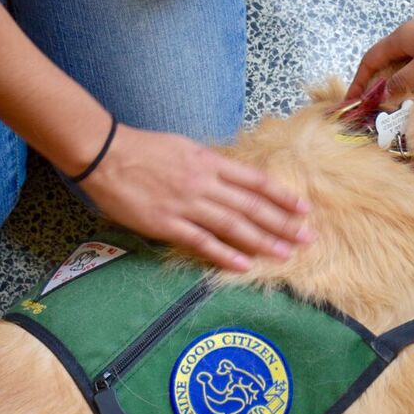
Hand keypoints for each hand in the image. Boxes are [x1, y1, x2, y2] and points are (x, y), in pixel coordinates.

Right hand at [78, 126, 311, 271]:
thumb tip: (233, 178)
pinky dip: (224, 254)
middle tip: (308, 238)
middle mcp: (204, 183)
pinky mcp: (166, 224)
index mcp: (210, 162)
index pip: (255, 181)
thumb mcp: (185, 148)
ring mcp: (186, 204)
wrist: (105, 155)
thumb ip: (210, 165)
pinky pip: (201, 241)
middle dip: (282, 223)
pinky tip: (243, 265)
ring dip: (262, 241)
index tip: (303, 208)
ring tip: (285, 254)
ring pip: (233, 225)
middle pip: (251, 206)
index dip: (282, 196)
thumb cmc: (144, 149)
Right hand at [346, 8, 413, 101]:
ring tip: (389, 104)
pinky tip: (412, 91)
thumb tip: (383, 93)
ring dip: (391, 82)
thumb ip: (405, 79)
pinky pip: (413, 63)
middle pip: (382, 62)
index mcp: (400, 39)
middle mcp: (406, 37)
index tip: (351, 100)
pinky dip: (407, 78)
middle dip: (373, 84)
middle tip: (370, 106)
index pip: (370, 61)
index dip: (359, 81)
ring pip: (398, 64)